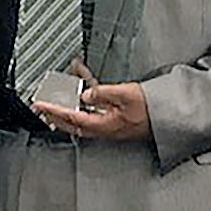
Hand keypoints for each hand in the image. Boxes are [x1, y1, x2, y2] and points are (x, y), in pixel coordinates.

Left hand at [33, 65, 150, 141]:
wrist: (169, 117)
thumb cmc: (152, 109)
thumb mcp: (126, 95)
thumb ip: (104, 93)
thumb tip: (86, 93)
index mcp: (105, 125)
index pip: (72, 118)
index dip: (54, 110)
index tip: (41, 105)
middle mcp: (105, 128)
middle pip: (72, 123)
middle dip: (54, 115)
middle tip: (41, 107)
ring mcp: (109, 124)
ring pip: (81, 116)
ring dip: (67, 106)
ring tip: (56, 97)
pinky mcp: (115, 118)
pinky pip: (94, 107)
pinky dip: (86, 95)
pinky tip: (84, 83)